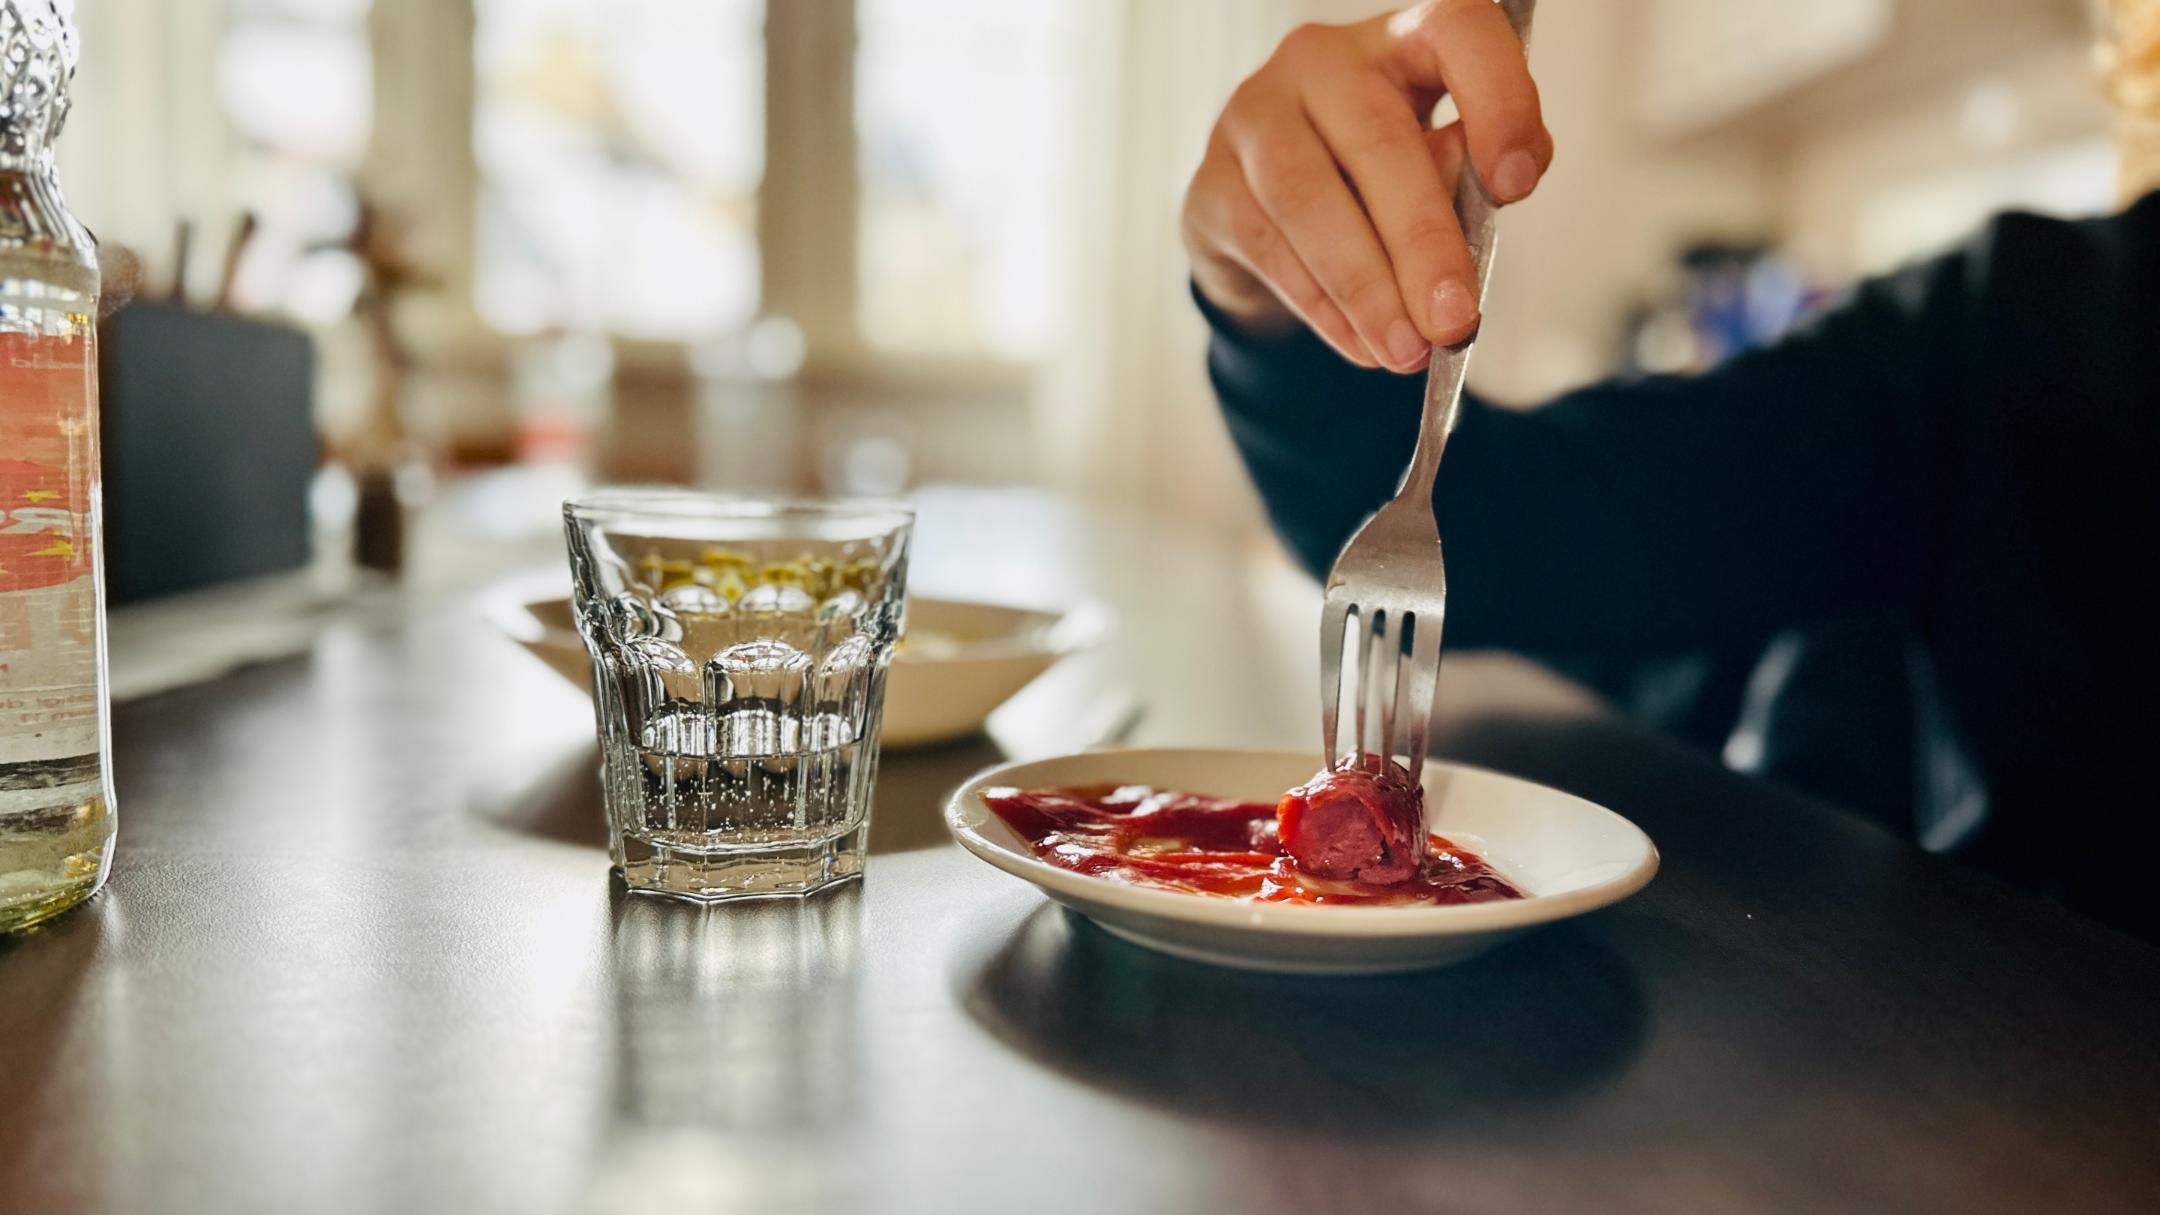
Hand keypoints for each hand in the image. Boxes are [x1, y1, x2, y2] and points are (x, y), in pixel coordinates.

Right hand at [1182, 1, 1550, 370]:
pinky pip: (1269, 248)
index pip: (1457, 31)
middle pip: (1377, 140)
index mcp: (1400, 40)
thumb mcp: (1439, 168)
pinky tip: (1361, 343)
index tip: (1516, 186)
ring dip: (1365, 288)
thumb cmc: (1375, 183)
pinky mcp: (1211, 182)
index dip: (1498, 102)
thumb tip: (1481, 203)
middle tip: (1454, 320)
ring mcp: (1253, 116)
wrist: (1269, 214)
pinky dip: (1322, 307)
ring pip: (1309, 200)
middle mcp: (1320, 61)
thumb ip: (1467, 176)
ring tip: (1407, 349)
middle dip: (1422, 244)